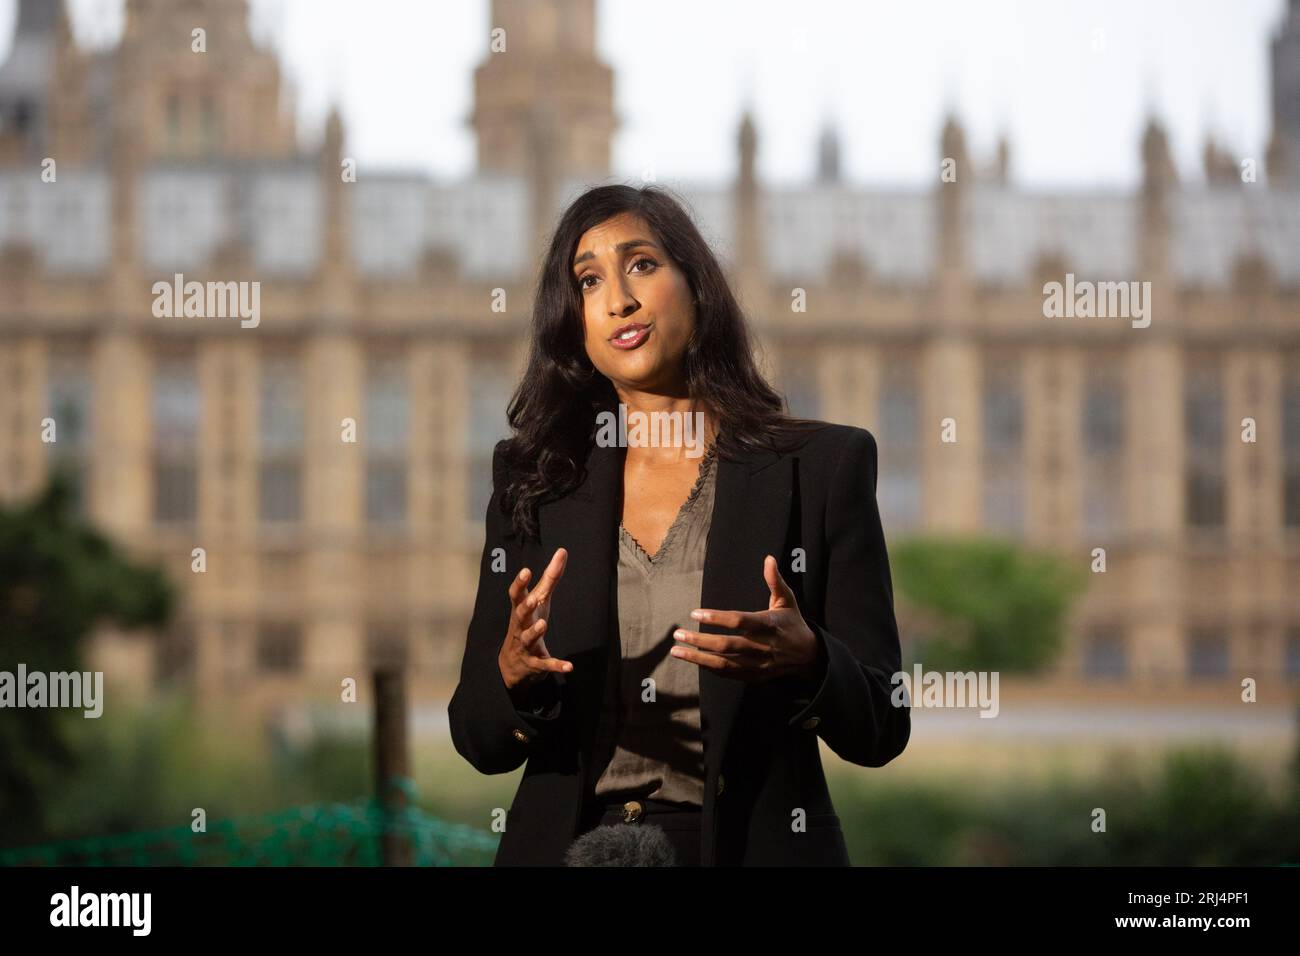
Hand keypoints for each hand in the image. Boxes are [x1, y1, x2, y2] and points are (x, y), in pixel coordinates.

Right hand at [498, 548, 572, 697]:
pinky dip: (556, 665)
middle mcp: (520, 626)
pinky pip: (544, 664)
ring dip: (535, 632)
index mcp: (520, 610)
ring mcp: (525, 645)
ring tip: (543, 624)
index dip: (519, 584)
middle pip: (519, 616)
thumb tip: (562, 551)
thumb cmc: (528, 623)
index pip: (516, 595)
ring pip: (527, 638)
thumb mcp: (539, 600)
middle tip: (533, 600)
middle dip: (525, 608)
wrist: (514, 664)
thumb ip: (550, 578)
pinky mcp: (534, 662)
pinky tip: (569, 666)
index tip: (525, 571)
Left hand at [670, 554, 822, 683]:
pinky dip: (709, 668)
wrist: (808, 656)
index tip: (695, 613)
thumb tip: (768, 558)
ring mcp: (758, 664)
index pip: (739, 621)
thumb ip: (775, 581)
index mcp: (769, 625)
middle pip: (726, 646)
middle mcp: (762, 647)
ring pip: (723, 664)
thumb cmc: (792, 623)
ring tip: (676, 651)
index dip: (716, 618)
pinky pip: (728, 674)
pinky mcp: (754, 676)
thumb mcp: (787, 600)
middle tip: (677, 634)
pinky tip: (694, 660)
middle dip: (699, 640)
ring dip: (697, 658)